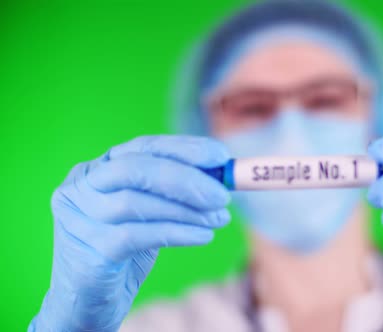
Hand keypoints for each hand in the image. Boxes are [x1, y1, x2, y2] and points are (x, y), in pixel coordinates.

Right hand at [29, 135, 230, 331]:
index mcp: (97, 168)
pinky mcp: (88, 251)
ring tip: (219, 219)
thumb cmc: (127, 248)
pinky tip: (203, 236)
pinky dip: (177, 233)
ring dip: (186, 210)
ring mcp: (78, 219)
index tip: (220, 157)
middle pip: (134, 168)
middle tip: (222, 195)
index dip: (184, 149)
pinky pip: (137, 236)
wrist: (94, 298)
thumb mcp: (152, 212)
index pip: (143, 146)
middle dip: (185, 179)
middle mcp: (80, 187)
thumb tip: (224, 177)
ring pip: (135, 203)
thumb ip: (178, 191)